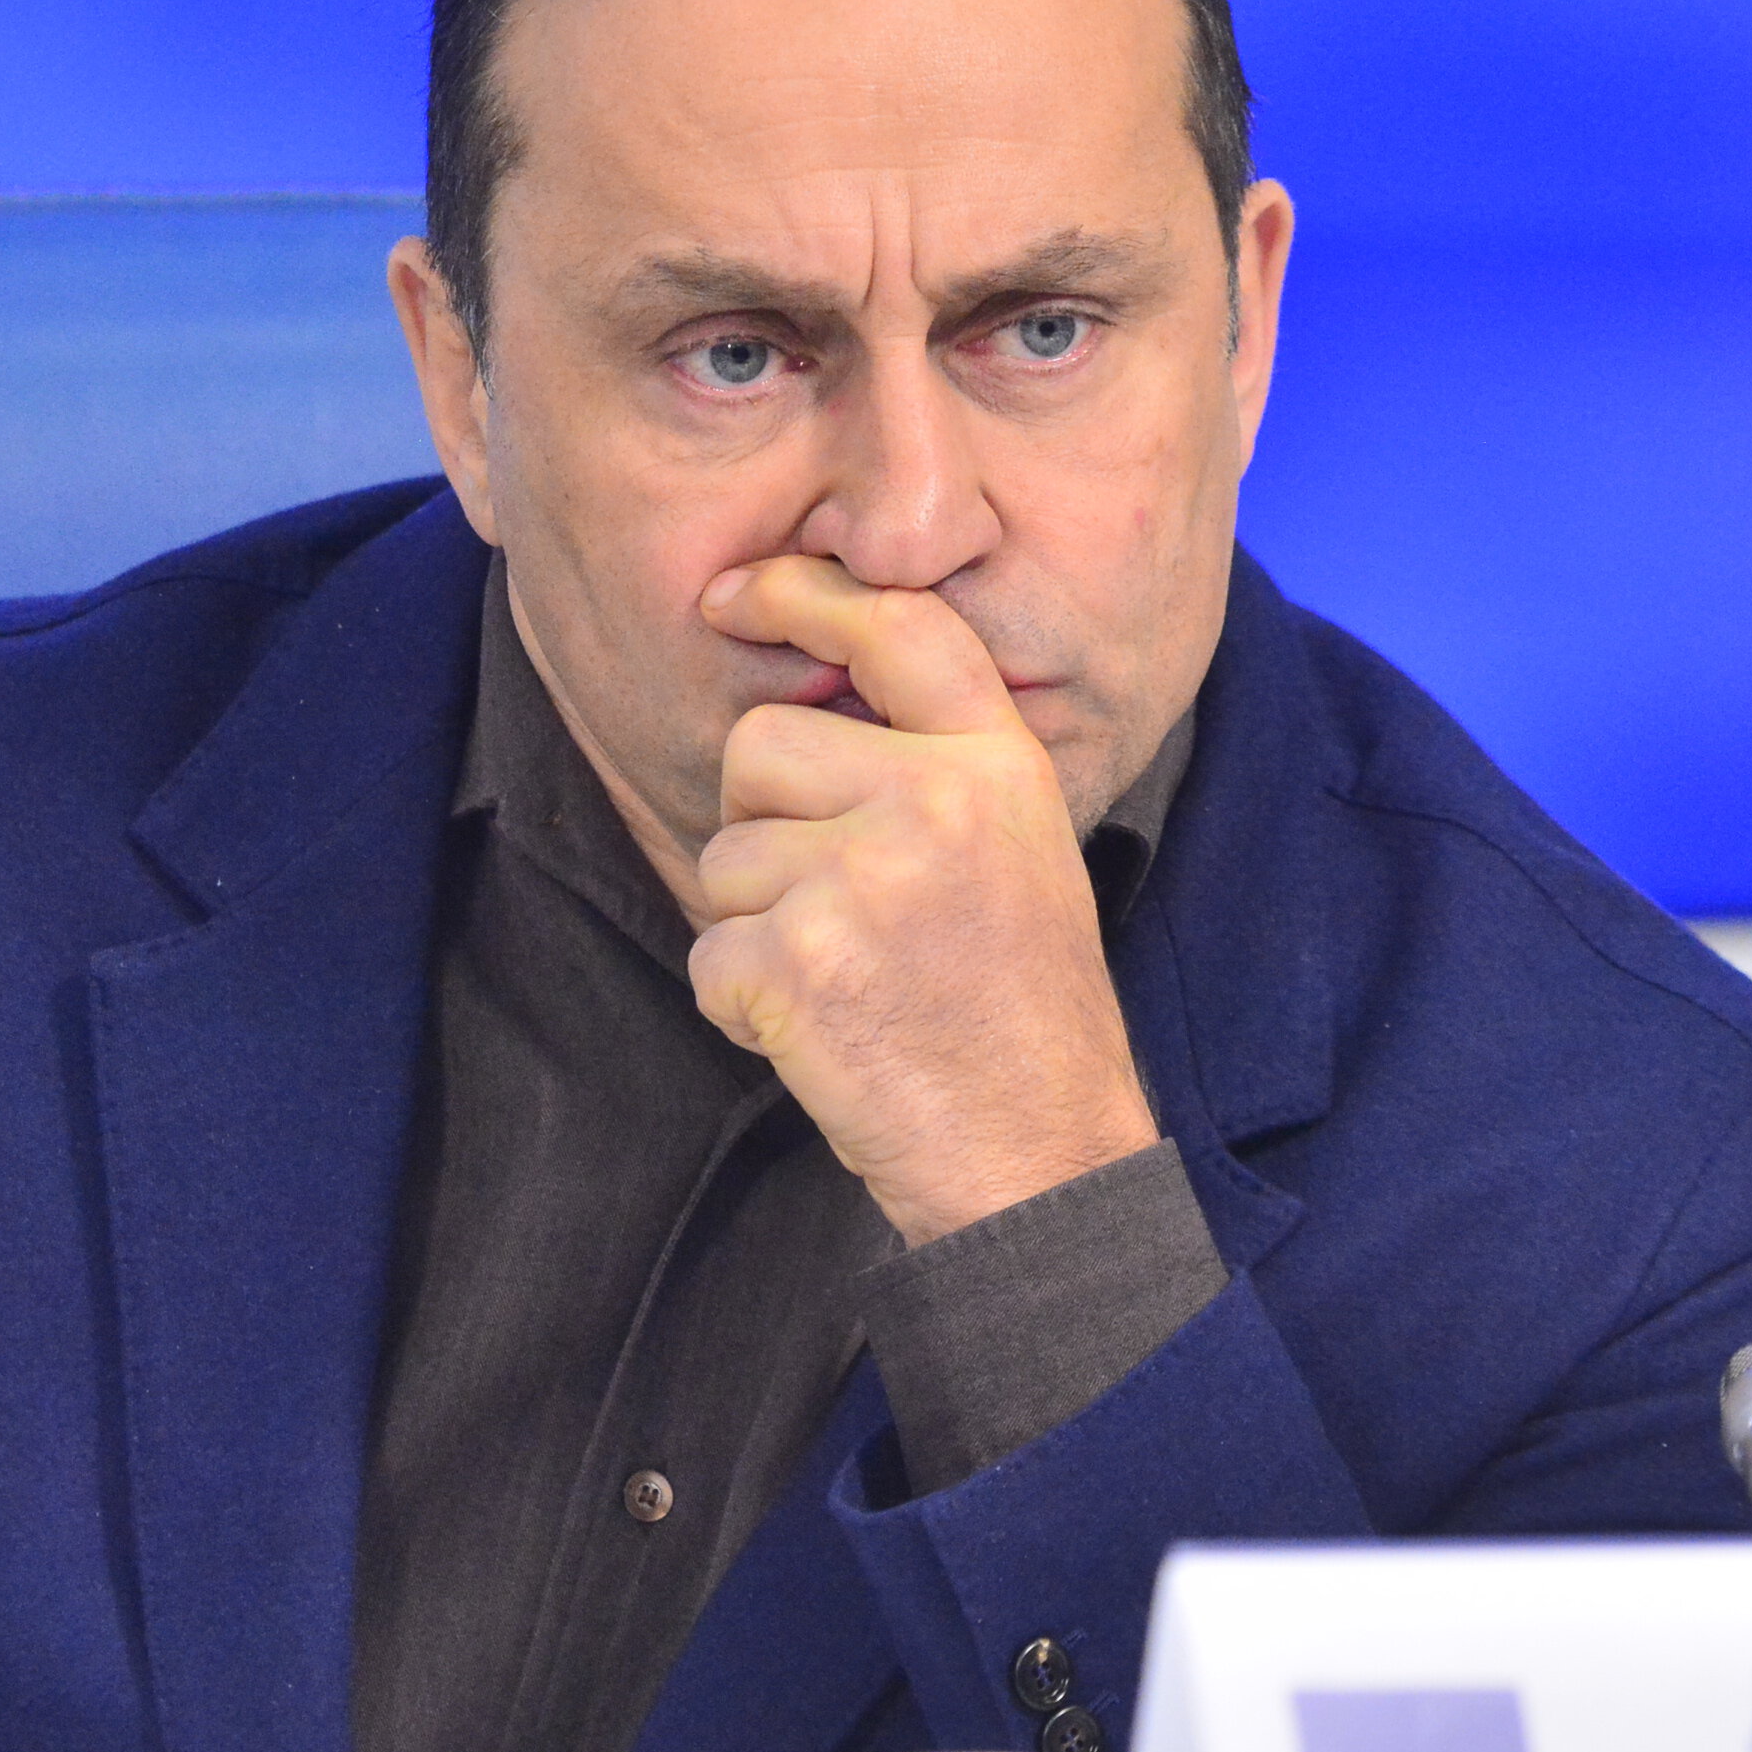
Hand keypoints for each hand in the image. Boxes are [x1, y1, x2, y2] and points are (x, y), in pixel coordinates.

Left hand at [687, 558, 1159, 1245]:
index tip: (738, 592)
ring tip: (848, 984)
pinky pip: (710, 952)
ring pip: (725, 854)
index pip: (899, 628)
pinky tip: (826, 1036)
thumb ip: (935, 772)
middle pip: (760, 744)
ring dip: (756, 925)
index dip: (804, 593)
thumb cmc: (1023, 1017)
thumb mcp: (1021, 856)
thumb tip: (805, 699)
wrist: (1041, 1160)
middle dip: (763, 820)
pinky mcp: (798, 964)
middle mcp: (935, 803)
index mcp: (998, 767)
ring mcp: (863, 880)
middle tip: (835, 906)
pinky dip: (742, 1004)